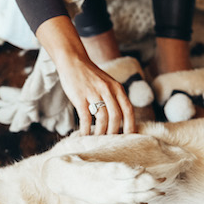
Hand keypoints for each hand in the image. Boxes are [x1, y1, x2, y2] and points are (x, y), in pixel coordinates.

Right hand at [35, 16, 134, 135]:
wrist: (73, 61)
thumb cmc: (91, 76)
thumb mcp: (108, 83)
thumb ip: (115, 97)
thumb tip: (121, 119)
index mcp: (117, 88)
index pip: (128, 110)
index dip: (130, 125)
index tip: (129, 138)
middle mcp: (108, 90)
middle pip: (116, 117)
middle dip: (114, 132)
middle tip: (110, 142)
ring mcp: (94, 93)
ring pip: (102, 119)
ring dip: (100, 133)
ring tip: (97, 140)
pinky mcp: (80, 98)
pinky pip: (85, 118)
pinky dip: (86, 130)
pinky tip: (84, 136)